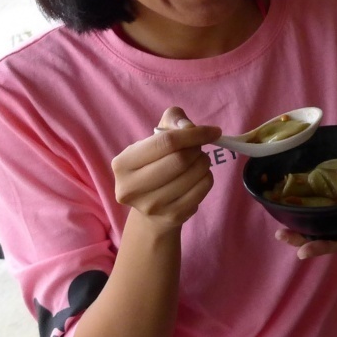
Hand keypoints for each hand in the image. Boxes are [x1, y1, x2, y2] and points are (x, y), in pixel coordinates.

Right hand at [112, 106, 221, 233]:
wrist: (150, 206)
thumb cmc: (154, 163)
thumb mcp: (155, 137)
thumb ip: (172, 120)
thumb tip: (189, 127)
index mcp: (122, 163)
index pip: (166, 142)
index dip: (194, 134)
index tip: (213, 131)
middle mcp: (130, 188)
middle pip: (180, 160)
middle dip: (197, 149)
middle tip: (199, 148)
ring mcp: (151, 206)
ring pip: (194, 175)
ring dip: (204, 163)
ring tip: (198, 162)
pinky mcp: (171, 217)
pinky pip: (202, 190)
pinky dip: (207, 178)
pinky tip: (198, 178)